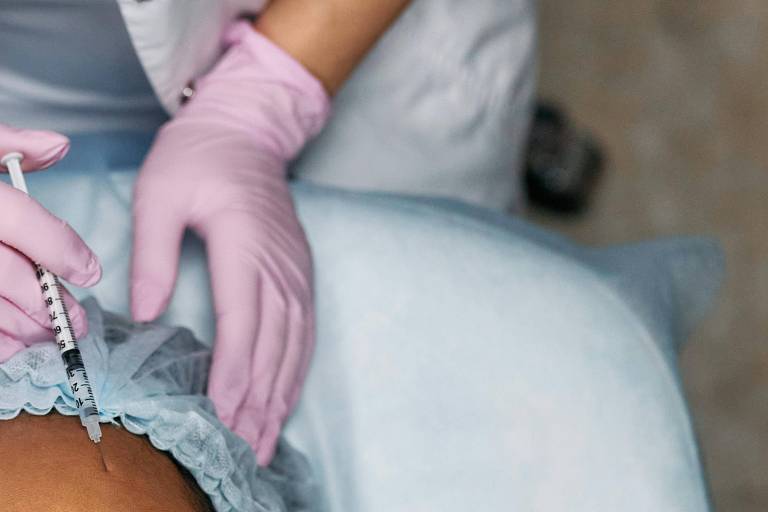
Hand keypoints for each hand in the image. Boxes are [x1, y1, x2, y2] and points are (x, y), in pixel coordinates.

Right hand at [0, 124, 101, 360]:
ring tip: (46, 335)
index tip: (90, 271)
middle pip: (4, 271)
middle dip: (46, 300)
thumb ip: (6, 144)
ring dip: (18, 327)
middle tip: (76, 319)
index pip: (19, 219)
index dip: (62, 248)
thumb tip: (59, 146)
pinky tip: (6, 347)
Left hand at [130, 22, 329, 464]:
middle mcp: (279, 262)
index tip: (223, 413)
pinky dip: (296, 368)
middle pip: (273, 341)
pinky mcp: (301, 272)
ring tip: (266, 437)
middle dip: (259, 399)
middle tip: (245, 446)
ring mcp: (296, 269)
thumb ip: (154, 255)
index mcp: (245, 242)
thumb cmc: (198, 158)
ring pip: (294, 342)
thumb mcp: (159, 194)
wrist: (246, 131)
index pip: (244, 319)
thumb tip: (147, 315)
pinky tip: (286, 396)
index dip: (235, 371)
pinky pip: (305, 329)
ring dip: (281, 393)